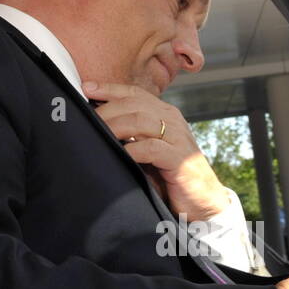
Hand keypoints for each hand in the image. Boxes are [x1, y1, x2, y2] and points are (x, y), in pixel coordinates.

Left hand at [83, 81, 229, 221]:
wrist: (203, 201)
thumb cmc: (171, 177)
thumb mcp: (150, 151)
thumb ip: (133, 137)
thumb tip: (99, 128)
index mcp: (165, 114)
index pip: (135, 93)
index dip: (110, 88)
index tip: (86, 87)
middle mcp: (173, 121)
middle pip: (134, 104)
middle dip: (106, 110)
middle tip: (85, 120)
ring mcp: (178, 138)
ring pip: (141, 120)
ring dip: (115, 126)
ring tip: (97, 135)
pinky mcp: (180, 159)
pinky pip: (151, 148)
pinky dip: (132, 150)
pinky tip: (120, 154)